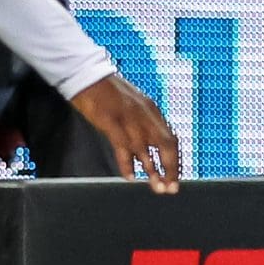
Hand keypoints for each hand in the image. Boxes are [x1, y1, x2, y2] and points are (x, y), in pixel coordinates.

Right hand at [69, 72, 180, 190]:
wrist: (89, 75)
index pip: (171, 139)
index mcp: (152, 110)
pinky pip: (123, 148)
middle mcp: (145, 115)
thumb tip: (148, 149)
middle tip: (171, 188)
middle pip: (166, 145)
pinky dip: (128, 164)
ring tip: (157, 188)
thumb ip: (143, 124)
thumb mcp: (133, 105)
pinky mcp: (111, 122)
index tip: (175, 178)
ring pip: (147, 150)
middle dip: (171, 169)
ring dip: (153, 171)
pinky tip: (130, 177)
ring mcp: (129, 119)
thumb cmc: (108, 92)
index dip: (174, 160)